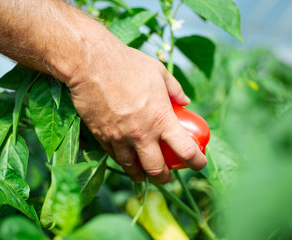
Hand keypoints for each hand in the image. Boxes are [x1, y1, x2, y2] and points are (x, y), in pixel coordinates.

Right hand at [67, 42, 206, 183]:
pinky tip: (126, 159)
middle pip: (157, 169)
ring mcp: (119, 138)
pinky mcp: (101, 137)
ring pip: (132, 168)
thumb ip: (175, 90)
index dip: (197, 162)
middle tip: (168, 176)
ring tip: (145, 175)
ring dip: (141, 175)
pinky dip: (123, 161)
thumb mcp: (159, 72)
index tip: (199, 164)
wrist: (92, 64)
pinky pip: (114, 156)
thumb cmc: (128, 64)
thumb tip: (185, 102)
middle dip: (166, 178)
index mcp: (161, 119)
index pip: (185, 151)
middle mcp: (141, 134)